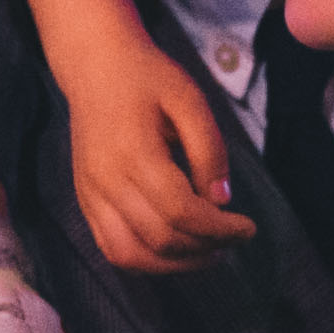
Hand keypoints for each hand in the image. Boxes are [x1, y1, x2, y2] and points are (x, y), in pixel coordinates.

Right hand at [26, 0, 252, 274]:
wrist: (95, 67)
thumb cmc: (148, 78)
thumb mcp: (190, 100)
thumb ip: (209, 150)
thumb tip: (222, 201)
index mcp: (134, 152)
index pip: (181, 211)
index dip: (220, 229)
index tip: (248, 228)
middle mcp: (106, 180)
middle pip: (160, 238)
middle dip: (205, 248)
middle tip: (233, 239)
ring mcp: (91, 195)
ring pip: (131, 255)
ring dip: (175, 265)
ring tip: (208, 253)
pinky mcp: (85, 201)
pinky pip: (112, 249)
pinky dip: (146, 261)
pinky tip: (175, 251)